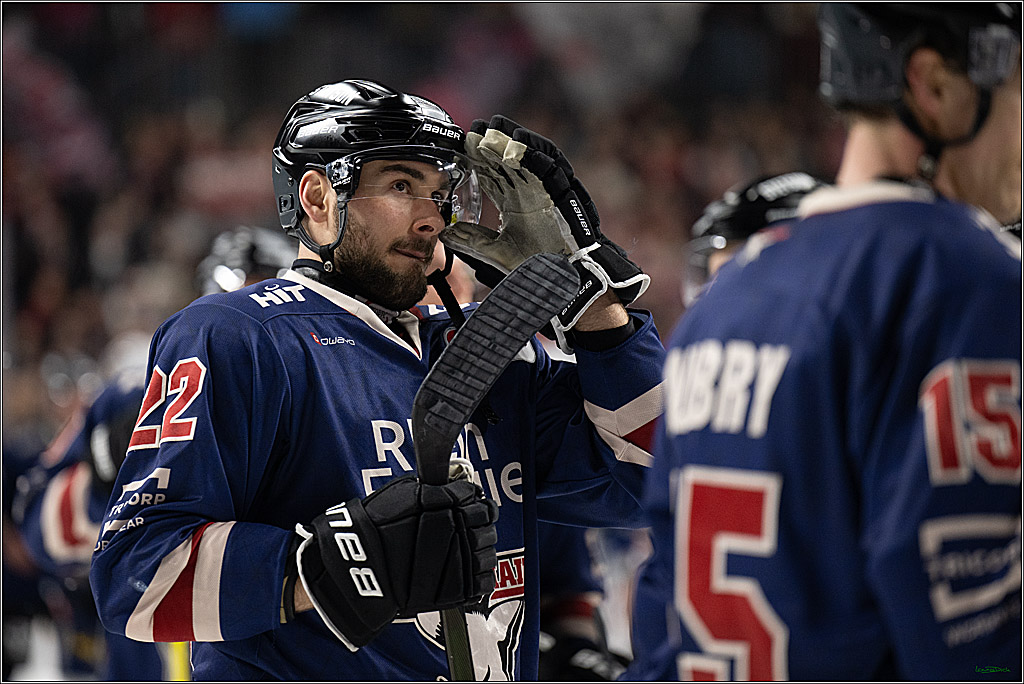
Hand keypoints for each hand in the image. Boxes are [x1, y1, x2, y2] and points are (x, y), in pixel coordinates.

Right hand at [287, 476, 497, 647]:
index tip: (471, 502)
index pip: (476, 496)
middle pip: (487, 523)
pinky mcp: (457, 589)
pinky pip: (485, 581)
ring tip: (467, 549)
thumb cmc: (375, 527)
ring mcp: (459, 561)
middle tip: (469, 525)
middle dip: (481, 522)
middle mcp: (456, 529)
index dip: (474, 498)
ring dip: (482, 548)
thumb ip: (435, 487)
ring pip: (489, 551)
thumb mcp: (403, 492)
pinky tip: (469, 569)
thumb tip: (456, 484)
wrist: (358, 564)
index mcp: (446, 502)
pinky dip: (481, 575)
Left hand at [441, 115, 648, 352]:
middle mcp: (530, 193)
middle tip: (473, 129)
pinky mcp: (561, 194)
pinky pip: (548, 169)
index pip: (493, 175)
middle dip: (491, 145)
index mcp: (516, 204)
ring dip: (511, 142)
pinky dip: (533, 155)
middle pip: (507, 162)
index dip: (478, 160)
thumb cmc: (538, 265)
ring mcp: (545, 191)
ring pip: (527, 158)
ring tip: (493, 128)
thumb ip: (473, 240)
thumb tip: (446, 234)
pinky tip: (517, 143)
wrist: (565, 278)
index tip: (462, 147)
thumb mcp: (496, 251)